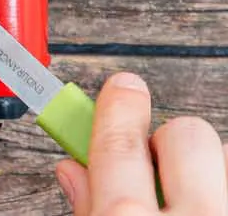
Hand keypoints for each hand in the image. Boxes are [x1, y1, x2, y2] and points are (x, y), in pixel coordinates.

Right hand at [57, 71, 227, 214]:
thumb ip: (90, 208)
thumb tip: (77, 170)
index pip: (119, 143)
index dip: (119, 107)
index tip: (122, 87)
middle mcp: (192, 215)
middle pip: (186, 135)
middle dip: (168, 140)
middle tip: (155, 164)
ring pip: (226, 154)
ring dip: (208, 167)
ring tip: (189, 195)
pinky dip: (224, 182)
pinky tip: (213, 202)